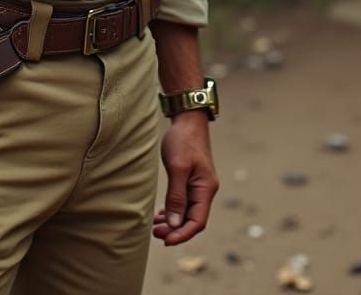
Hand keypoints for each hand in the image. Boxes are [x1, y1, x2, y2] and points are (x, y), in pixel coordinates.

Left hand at [152, 111, 217, 245]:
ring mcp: (198, 185)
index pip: (197, 221)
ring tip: (155, 226)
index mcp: (206, 188)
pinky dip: (173, 211)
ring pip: (187, 213)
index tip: (165, 240)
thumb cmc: (183, 140)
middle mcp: (205, 190)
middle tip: (155, 232)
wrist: (188, 119)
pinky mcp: (191, 180)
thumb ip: (177, 196)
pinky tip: (161, 214)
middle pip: (192, 219)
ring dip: (173, 222)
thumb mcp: (178, 167)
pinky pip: (184, 203)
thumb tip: (175, 224)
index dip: (182, 234)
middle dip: (175, 230)